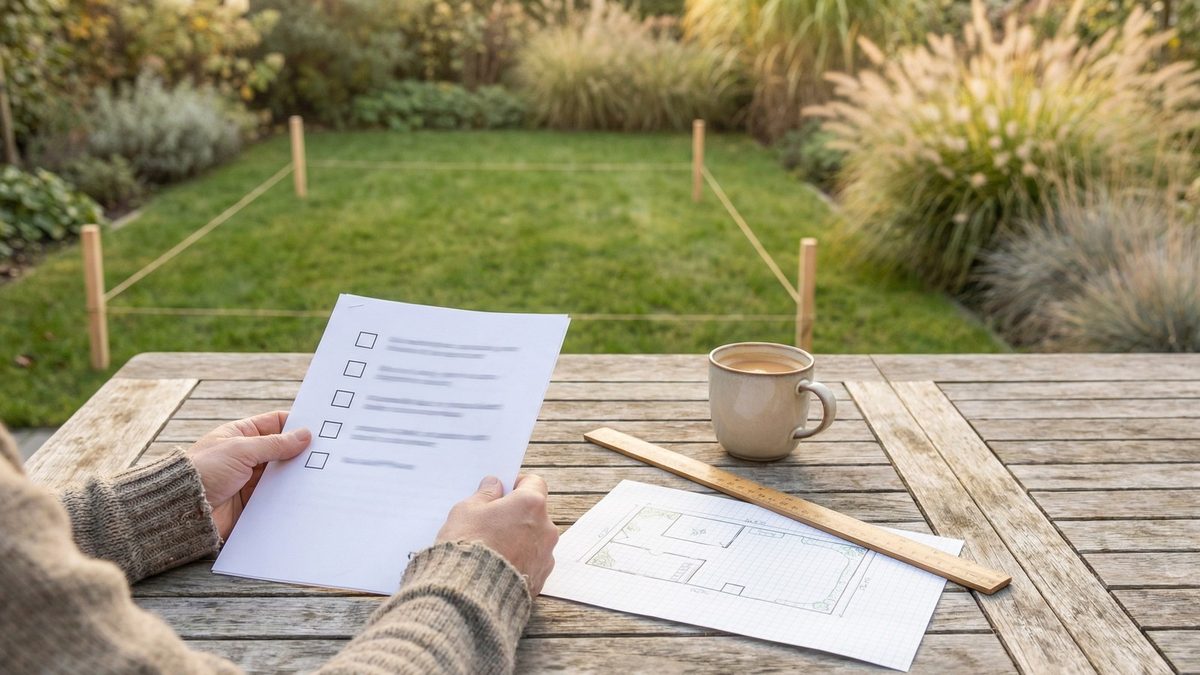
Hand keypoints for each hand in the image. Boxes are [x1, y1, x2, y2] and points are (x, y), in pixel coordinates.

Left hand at [186, 411, 310, 538]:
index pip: (275, 423)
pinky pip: (277, 496)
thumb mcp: (241, 450)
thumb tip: (304, 435)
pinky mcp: (252, 502)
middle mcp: (247, 456)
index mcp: (241, 435)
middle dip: (301, 452)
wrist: (182, 509)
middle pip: (282, 450)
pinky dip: (290, 495)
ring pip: (282, 474)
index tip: (320, 428)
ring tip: (322, 474)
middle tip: (327, 453)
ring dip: (297, 475)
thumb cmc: (204, 471)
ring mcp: (251, 479)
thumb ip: (274, 444)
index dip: (296, 424)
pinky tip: (306, 494)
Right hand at [436, 474, 558, 594]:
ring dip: (519, 539)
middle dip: (516, 514)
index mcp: (531, 504)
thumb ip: (485, 495)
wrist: (469, 594)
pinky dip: (519, 561)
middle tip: (491, 522)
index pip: (533, 482)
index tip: (501, 492)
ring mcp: (546, 555)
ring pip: (534, 538)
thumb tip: (494, 485)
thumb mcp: (466, 511)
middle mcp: (546, 528)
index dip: (517, 485)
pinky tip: (497, 566)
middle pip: (535, 513)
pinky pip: (532, 562)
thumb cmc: (467, 546)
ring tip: (492, 548)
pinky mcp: (542, 578)